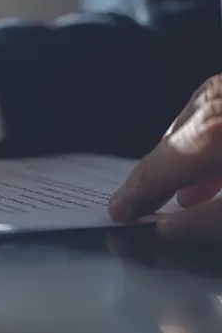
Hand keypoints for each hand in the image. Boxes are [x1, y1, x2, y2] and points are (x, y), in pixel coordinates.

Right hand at [108, 74, 221, 243]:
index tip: (120, 213)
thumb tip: (169, 229)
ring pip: (188, 128)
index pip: (155, 170)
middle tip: (140, 206)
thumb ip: (212, 221)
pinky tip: (213, 166)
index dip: (135, 196)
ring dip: (181, 162)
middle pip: (168, 146)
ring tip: (179, 194)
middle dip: (156, 178)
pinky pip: (212, 113)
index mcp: (208, 132)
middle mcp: (212, 103)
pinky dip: (206, 141)